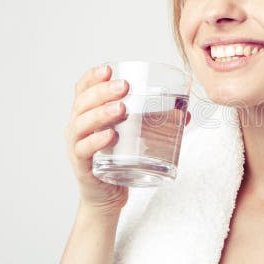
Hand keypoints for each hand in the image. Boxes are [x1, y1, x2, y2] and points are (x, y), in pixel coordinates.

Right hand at [64, 64, 191, 214]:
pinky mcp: (83, 166)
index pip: (83, 90)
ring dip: (101, 114)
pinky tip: (110, 135)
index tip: (108, 68)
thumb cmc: (119, 160)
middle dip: (103, 92)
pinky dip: (96, 141)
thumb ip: (156, 123)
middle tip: (124, 87)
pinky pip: (84, 150)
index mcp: (87, 114)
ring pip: (82, 124)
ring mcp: (77, 146)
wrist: (107, 196)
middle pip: (83, 102)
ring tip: (121, 109)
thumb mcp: (134, 137)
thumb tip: (187, 113)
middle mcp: (77, 127)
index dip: (92, 77)